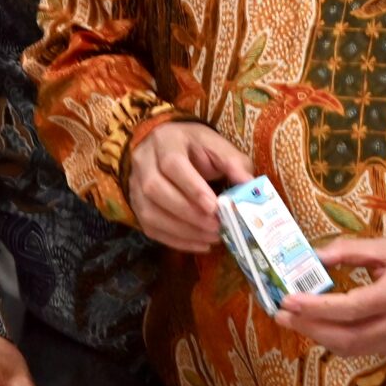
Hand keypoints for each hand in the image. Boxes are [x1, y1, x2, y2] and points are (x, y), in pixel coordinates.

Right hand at [126, 121, 252, 251]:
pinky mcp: (135, 204)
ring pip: (149, 212)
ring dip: (182, 230)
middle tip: (216, 226)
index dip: (192, 188)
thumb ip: (233, 163)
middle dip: (188, 213)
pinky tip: (199, 243)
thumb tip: (250, 186)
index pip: (172, 164)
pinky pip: (149, 227)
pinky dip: (175, 240)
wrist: (166, 145)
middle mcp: (143, 162)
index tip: (214, 207)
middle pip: (156, 189)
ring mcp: (134, 184)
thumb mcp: (216, 145)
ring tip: (211, 237)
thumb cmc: (195, 146)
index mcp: (166, 141)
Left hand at [273, 237, 385, 359]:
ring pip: (351, 348)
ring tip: (294, 320)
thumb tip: (313, 257)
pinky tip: (321, 327)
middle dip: (310, 327)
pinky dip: (337, 340)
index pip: (351, 307)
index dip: (317, 307)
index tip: (289, 300)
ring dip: (319, 335)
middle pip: (347, 336)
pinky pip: (361, 350)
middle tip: (281, 315)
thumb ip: (349, 251)